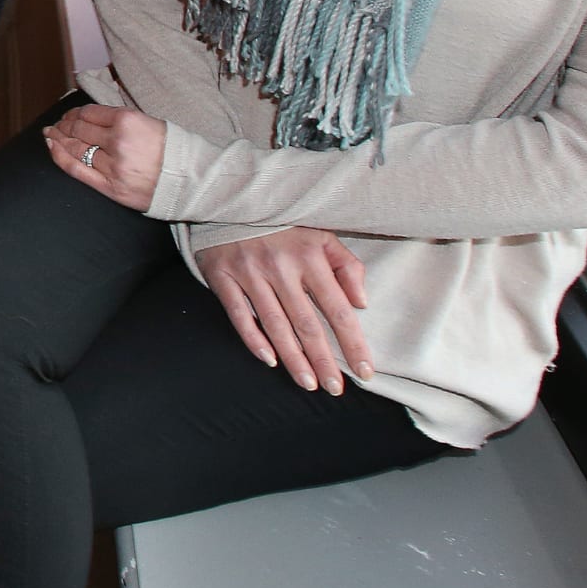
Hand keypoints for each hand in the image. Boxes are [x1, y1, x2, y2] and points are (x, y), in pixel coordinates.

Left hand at [43, 103, 165, 210]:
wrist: (192, 181)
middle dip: (63, 126)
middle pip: (79, 130)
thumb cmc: (172, 149)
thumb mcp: (149, 121)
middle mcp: (118, 141)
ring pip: (76, 148)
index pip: (89, 113)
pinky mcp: (112, 187)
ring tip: (51, 135)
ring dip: (59, 139)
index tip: (68, 115)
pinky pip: (76, 170)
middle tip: (56, 126)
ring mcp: (113, 166)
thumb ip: (119, 118)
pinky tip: (52, 148)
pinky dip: (60, 157)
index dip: (73, 113)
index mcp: (128, 120)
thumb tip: (88, 116)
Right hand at [195, 228, 374, 392]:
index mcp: (309, 256)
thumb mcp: (321, 234)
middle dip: (323, 360)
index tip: (364, 371)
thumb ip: (346, 266)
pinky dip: (253, 339)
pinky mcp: (222, 276)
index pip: (337, 308)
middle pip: (307, 324)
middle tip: (335, 389)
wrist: (230, 198)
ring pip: (275, 325)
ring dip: (293, 358)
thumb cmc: (282, 223)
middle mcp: (281, 267)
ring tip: (308, 383)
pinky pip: (238, 314)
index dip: (352, 342)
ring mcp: (249, 273)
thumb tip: (361, 302)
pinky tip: (269, 361)